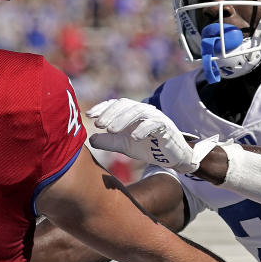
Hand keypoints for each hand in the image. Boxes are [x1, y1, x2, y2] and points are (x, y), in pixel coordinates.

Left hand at [87, 98, 209, 172]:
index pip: (115, 104)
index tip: (89, 115)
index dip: (102, 107)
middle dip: (110, 113)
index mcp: (131, 112)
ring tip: (111, 130)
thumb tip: (90, 139)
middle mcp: (143, 110)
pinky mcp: (166, 126)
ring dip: (122, 119)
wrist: (171, 157)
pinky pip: (154, 123)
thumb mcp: (124, 146)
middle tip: (98, 124)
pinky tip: (133, 138)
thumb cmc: (148, 147)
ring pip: (138, 111)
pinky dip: (143, 129)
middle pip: (125, 104)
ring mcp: (155, 116)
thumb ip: (108, 142)